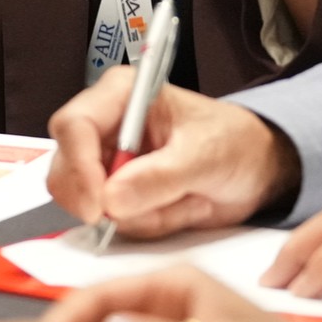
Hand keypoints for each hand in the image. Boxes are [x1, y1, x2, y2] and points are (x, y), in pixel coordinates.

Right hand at [47, 71, 299, 237]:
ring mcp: (106, 161)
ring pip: (84, 201)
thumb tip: (112, 199)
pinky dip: (142, 226)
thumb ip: (160, 176)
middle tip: (140, 214)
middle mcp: (105, 125)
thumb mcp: (205, 156)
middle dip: (99, 199)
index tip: (98, 205)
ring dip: (133, 216)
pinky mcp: (114, 192)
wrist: (257, 169)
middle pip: (64, 167)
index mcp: (122, 95)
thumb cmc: (235, 143)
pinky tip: (175, 209)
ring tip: (180, 202)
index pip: (74, 125)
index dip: (78, 167)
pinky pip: (108, 222)